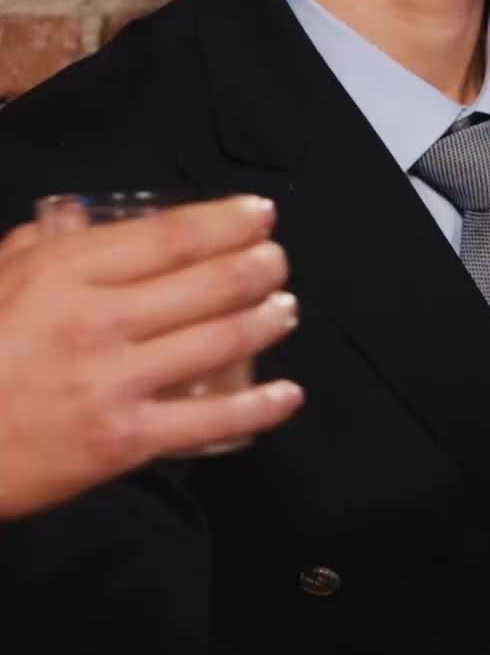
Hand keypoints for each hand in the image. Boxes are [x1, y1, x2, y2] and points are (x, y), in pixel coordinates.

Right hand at [0, 196, 303, 517]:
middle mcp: (100, 320)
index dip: (226, 222)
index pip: (169, 237)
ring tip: (287, 309)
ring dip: (264, 321)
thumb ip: (37, 244)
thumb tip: (77, 215)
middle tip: (279, 261)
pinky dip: (257, 408)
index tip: (260, 215)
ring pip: (216, 342)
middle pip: (206, 283)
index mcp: (66, 273)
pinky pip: (208, 423)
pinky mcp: (124, 440)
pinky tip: (287, 395)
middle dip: (257, 267)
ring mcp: (115, 382)